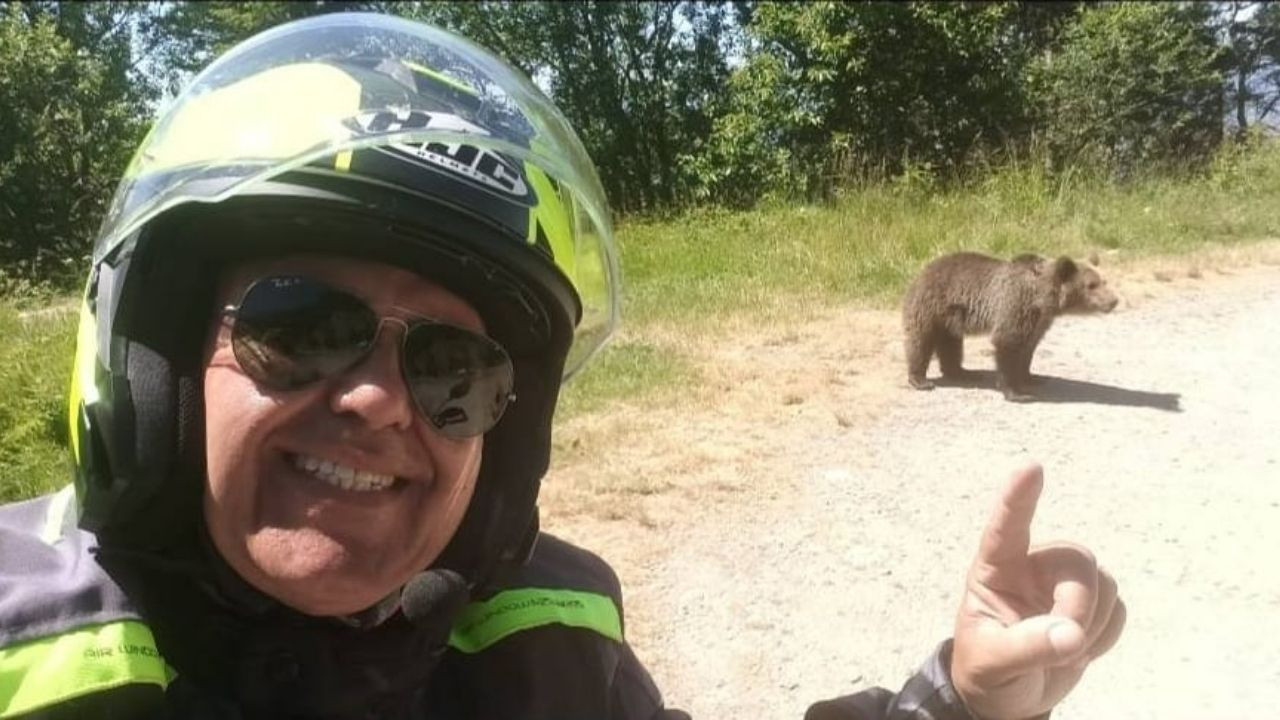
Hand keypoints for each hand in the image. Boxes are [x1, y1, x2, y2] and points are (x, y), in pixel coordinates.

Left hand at [950, 463, 1125, 719]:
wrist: (1008, 699)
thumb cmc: (986, 673)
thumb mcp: (992, 664)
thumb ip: (1027, 648)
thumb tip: (1072, 636)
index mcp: (995, 571)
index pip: (1006, 527)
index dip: (1018, 498)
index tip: (1030, 468)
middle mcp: (1032, 569)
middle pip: (1077, 560)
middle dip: (1080, 603)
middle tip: (1069, 646)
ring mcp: (1062, 585)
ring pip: (1104, 582)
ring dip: (1093, 623)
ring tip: (1063, 652)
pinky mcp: (1090, 605)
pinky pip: (1119, 608)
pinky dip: (1107, 634)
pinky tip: (1079, 650)